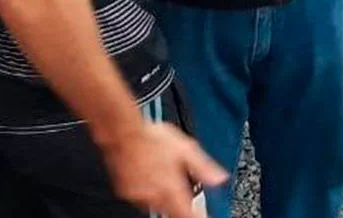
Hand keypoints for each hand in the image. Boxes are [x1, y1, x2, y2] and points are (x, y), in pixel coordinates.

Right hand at [103, 122, 226, 217]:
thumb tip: (220, 178)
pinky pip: (142, 198)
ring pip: (157, 205)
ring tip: (166, 176)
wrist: (123, 133)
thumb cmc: (153, 138)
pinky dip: (151, 192)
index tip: (204, 215)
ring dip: (166, 197)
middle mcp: (154, 196)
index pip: (189, 215)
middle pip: (173, 211)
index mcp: (171, 189)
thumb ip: (204, 167)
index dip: (199, 216)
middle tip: (185, 191)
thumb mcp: (187, 149)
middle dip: (182, 205)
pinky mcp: (126, 192)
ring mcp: (139, 195)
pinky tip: (152, 176)